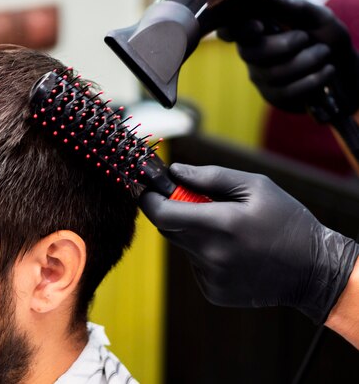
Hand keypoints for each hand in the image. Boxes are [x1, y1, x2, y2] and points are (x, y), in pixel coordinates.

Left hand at [138, 163, 358, 322]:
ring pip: (183, 246)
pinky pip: (196, 264)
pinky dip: (205, 254)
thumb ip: (210, 176)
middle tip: (200, 204)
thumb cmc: (286, 221)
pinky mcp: (213, 291)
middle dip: (175, 212)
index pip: (161, 214)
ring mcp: (211, 276)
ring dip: (194, 234)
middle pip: (168, 228)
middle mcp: (211, 254)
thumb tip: (174, 171)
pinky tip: (233, 253)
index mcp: (221, 223)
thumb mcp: (256, 186)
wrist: (314, 271)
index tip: (151, 189)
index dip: (149, 199)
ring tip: (228, 231)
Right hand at [218, 0, 358, 120]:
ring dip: (306, 62)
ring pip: (272, 73)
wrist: (341, 65)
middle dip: (282, 46)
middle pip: (249, 53)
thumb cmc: (324, 35)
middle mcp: (251, 50)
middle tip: (305, 37)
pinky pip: (285, 92)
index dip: (234, 30)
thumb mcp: (318, 16)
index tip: (257, 27)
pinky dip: (312, 80)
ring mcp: (259, 74)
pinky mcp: (272, 94)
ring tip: (324, 53)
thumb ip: (296, 7)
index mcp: (256, 26)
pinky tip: (326, 71)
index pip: (230, 30)